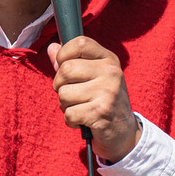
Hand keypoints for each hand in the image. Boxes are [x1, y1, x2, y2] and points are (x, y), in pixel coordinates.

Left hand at [48, 37, 141, 162]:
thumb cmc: (102, 100)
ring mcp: (107, 92)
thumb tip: (51, 48)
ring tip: (80, 107)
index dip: (63, 54)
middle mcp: (111, 72)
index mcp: (109, 59)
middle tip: (72, 94)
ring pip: (63, 93)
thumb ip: (70, 62)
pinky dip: (70, 120)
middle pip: (65, 69)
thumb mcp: (92, 77)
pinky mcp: (101, 112)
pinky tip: (83, 120)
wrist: (123, 132)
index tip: (65, 67)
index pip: (79, 43)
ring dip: (65, 105)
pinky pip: (69, 114)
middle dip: (59, 85)